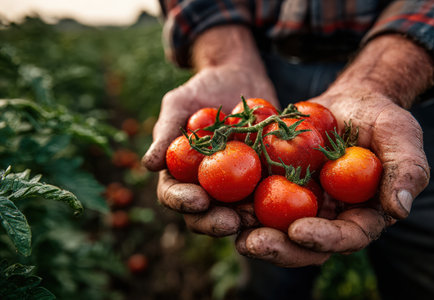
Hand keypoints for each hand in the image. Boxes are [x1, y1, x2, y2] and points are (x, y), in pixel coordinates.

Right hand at [142, 25, 277, 236]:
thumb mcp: (180, 102)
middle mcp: (204, 185)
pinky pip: (264, 195)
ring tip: (256, 218)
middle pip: (203, 213)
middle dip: (214, 222)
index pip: (173, 194)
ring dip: (244, 220)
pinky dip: (271, 202)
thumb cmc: (204, 88)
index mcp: (180, 172)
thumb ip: (166, 130)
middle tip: (230, 222)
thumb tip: (149, 165)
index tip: (198, 200)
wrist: (241, 80)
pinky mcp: (259, 180)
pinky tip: (284, 203)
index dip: (182, 202)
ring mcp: (233, 186)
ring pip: (234, 212)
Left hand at [236, 34, 433, 266]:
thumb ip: (406, 171)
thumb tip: (399, 210)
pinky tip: (213, 197)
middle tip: (252, 243)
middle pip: (302, 244)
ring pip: (272, 227)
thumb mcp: (400, 136)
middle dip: (278, 247)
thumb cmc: (378, 119)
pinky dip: (234, 200)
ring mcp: (298, 204)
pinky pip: (253, 198)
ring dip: (248, 230)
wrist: (348, 103)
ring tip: (224, 225)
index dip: (324, 240)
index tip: (300, 231)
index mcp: (358, 215)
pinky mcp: (275, 186)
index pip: (345, 236)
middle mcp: (325, 218)